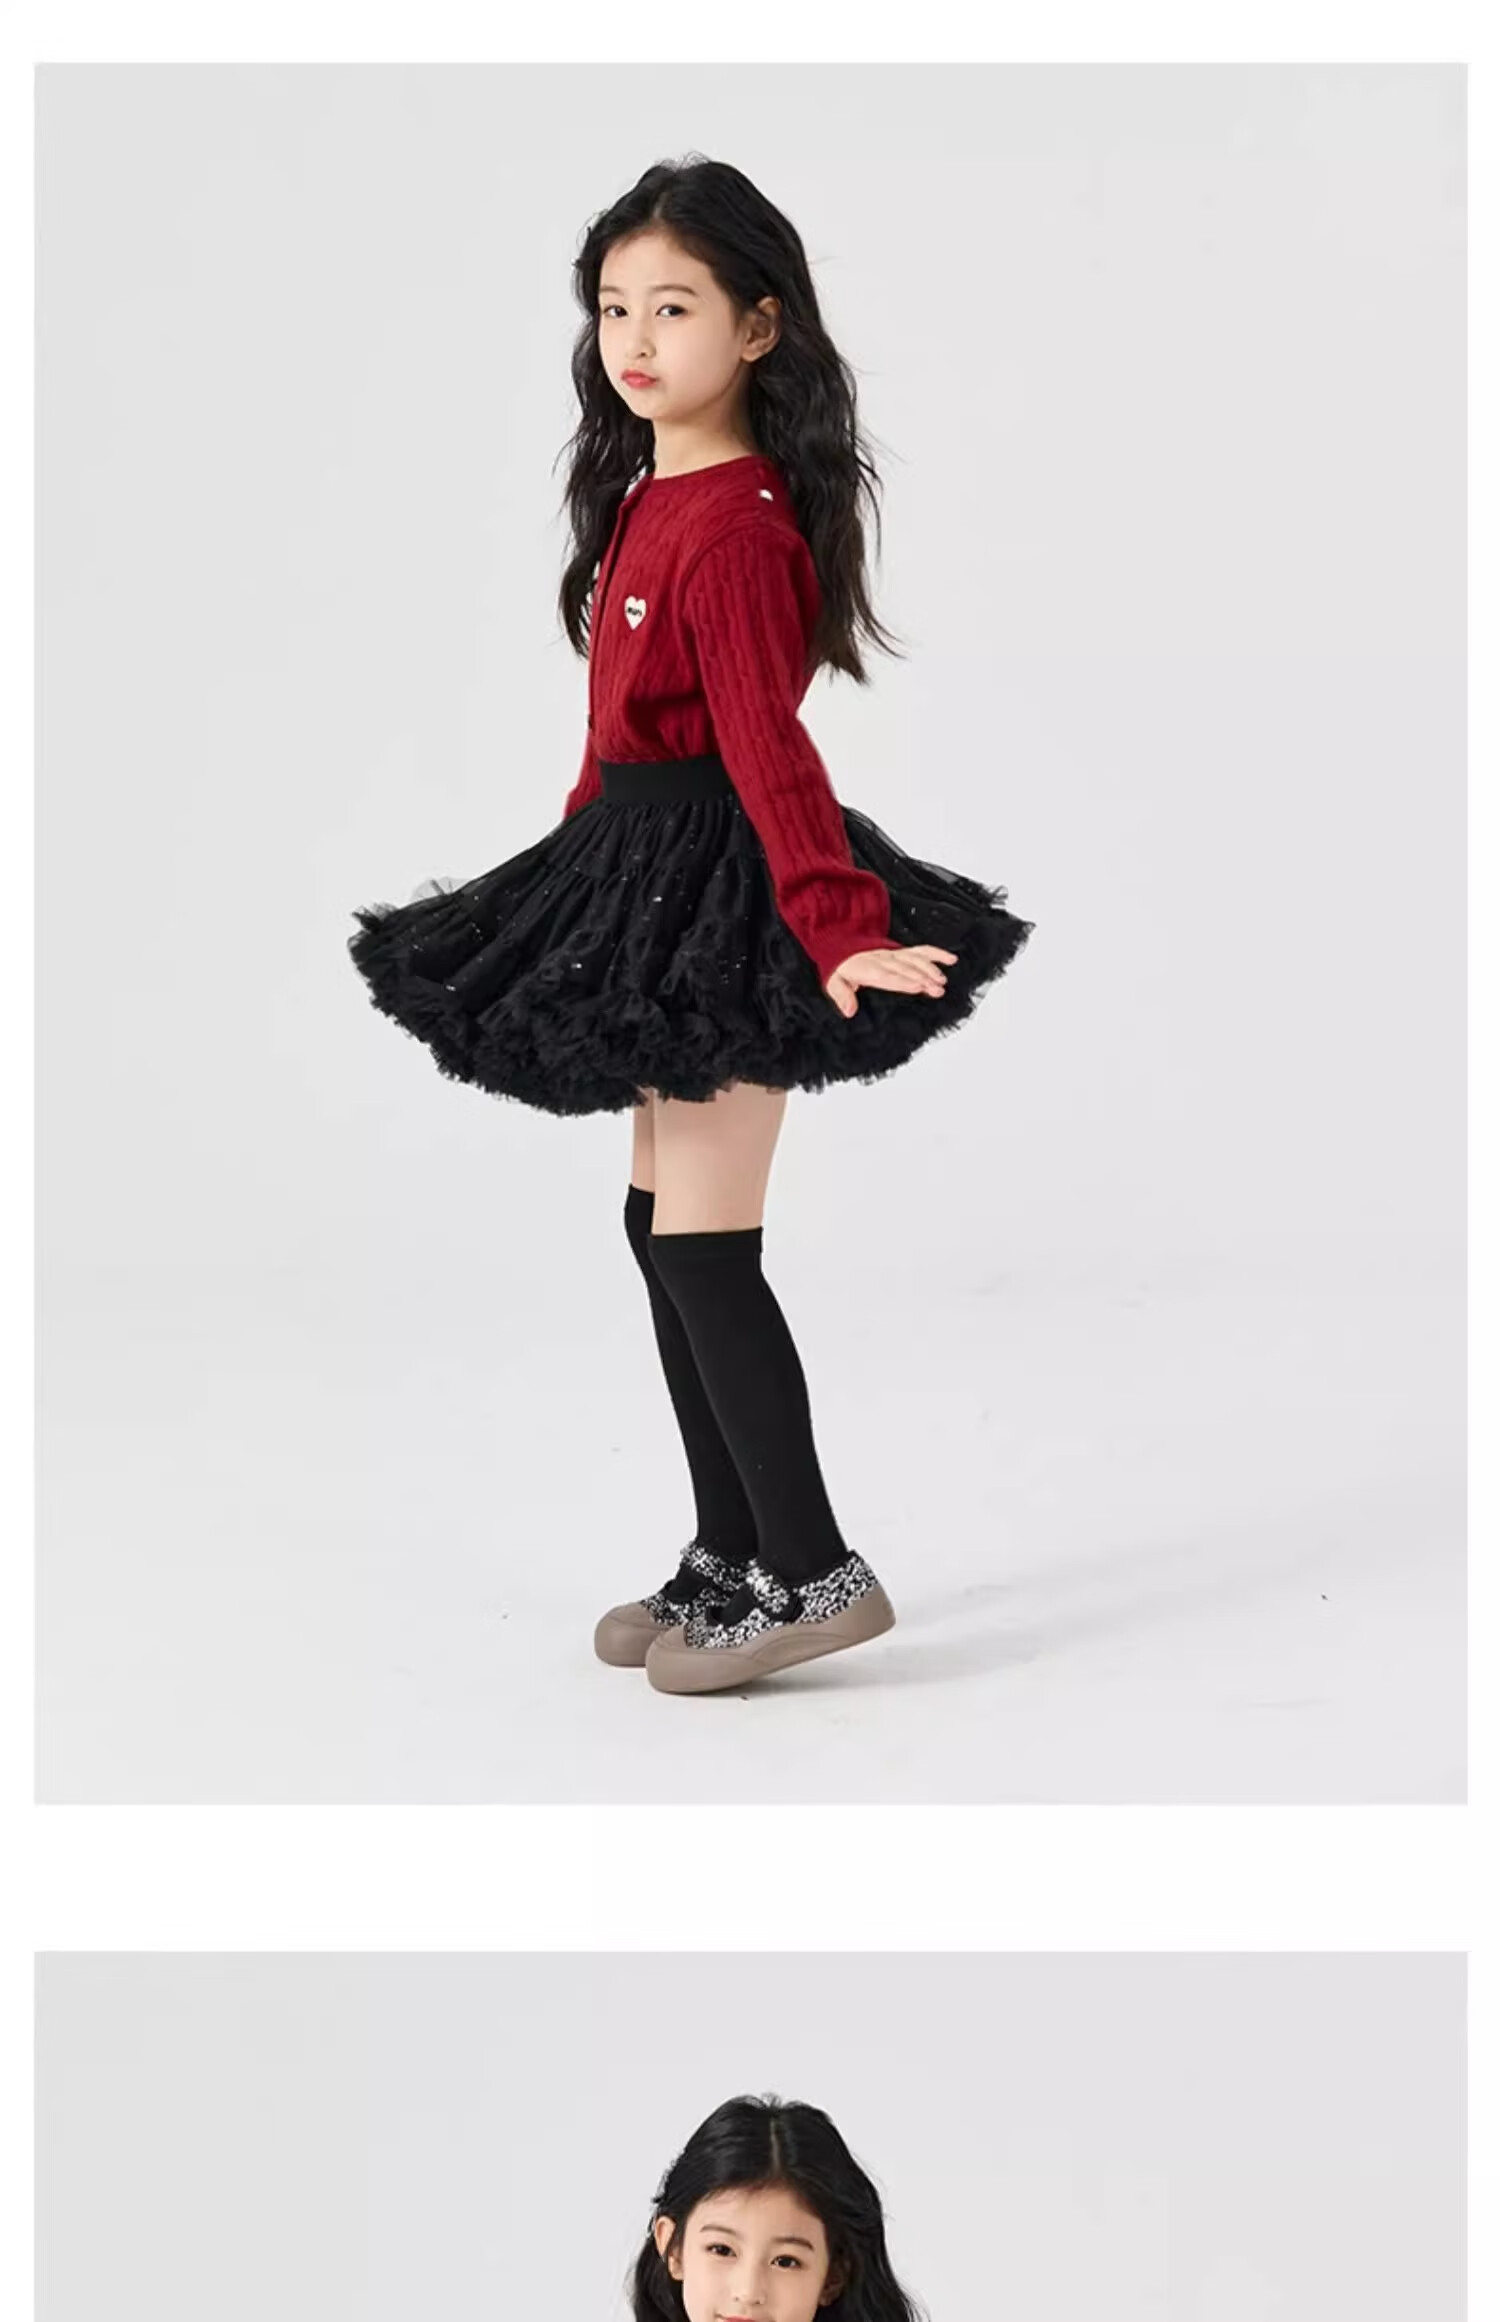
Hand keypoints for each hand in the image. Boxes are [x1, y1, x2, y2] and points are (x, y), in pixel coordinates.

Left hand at [823, 944, 958, 1018]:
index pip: (887, 976)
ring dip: (931, 969)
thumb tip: (849, 1011)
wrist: (841, 945)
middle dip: (923, 978)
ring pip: (915, 960)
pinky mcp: (901, 952)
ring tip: (942, 981)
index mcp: (867, 968)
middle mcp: (883, 959)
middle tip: (937, 989)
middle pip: (905, 969)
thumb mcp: (834, 982)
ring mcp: (894, 954)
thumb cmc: (842, 968)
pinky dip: (936, 954)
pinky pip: (920, 950)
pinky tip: (950, 960)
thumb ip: (842, 996)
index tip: (918, 986)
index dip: (903, 981)